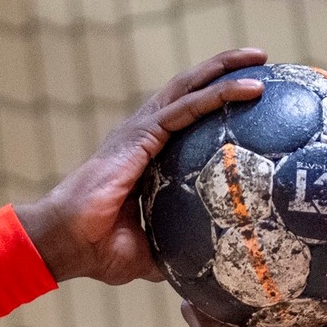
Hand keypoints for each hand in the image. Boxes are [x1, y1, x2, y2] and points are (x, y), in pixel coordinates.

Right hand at [15, 49, 268, 285]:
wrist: (66, 243)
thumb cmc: (96, 250)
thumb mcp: (146, 253)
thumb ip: (173, 251)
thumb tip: (200, 268)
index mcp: (144, 158)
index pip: (184, 121)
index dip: (213, 105)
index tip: (248, 100)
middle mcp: (143, 137)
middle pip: (188, 92)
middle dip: (224, 71)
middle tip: (260, 61)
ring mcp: (140, 132)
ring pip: (189, 88)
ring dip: (224, 69)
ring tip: (259, 58)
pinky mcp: (140, 134)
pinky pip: (187, 107)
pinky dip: (218, 93)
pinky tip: (249, 88)